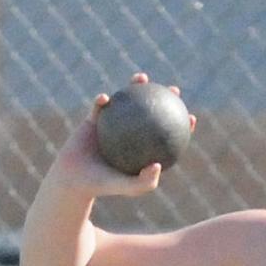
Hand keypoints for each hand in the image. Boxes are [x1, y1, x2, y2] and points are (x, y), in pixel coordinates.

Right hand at [50, 73, 194, 198]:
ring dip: (136, 87)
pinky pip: (100, 106)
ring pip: (128, 101)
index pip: (166, 134)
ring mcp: (113, 123)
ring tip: (142, 78)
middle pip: (151, 111)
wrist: (75, 179)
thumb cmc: (102, 186)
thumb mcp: (127, 188)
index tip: (191, 117)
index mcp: (141, 148)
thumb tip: (159, 165)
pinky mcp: (94, 119)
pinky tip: (106, 98)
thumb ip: (144, 181)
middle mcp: (130, 133)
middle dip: (164, 97)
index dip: (181, 125)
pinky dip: (103, 101)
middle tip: (174, 90)